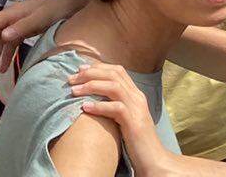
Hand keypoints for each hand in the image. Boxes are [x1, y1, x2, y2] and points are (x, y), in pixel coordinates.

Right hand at [0, 0, 89, 75]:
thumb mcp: (41, 18)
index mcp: (14, 13)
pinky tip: (3, 68)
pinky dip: (6, 56)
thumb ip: (23, 27)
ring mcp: (20, 25)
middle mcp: (13, 18)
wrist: (74, 4)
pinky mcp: (27, 30)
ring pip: (2, 42)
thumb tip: (3, 36)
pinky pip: (12, 45)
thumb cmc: (57, 8)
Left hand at [70, 62, 178, 176]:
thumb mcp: (126, 118)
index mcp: (135, 94)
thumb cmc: (136, 141)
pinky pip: (115, 108)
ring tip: (74, 91)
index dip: (98, 67)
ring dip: (91, 86)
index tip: (80, 69)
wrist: (153, 159)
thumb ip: (115, 106)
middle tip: (72, 78)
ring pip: (114, 87)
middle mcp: (137, 97)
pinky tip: (85, 108)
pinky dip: (99, 106)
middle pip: (114, 74)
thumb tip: (94, 99)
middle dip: (91, 73)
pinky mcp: (134, 123)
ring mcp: (136, 109)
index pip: (118, 71)